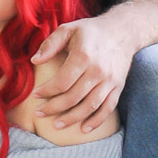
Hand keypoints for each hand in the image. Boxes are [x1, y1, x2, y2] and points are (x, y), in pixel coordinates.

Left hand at [31, 14, 133, 132]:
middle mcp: (98, 71)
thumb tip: (35, 61)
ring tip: (56, 124)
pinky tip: (84, 128)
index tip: (35, 95)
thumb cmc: (90, 31)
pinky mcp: (118, 86)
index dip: (47, 91)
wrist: (122, 31)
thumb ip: (50, 44)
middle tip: (39, 113)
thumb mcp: (68, 29)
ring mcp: (109, 81)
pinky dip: (96, 121)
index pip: (62, 82)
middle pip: (73, 97)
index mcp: (83, 56)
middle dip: (54, 108)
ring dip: (72, 118)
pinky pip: (108, 108)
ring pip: (90, 106)